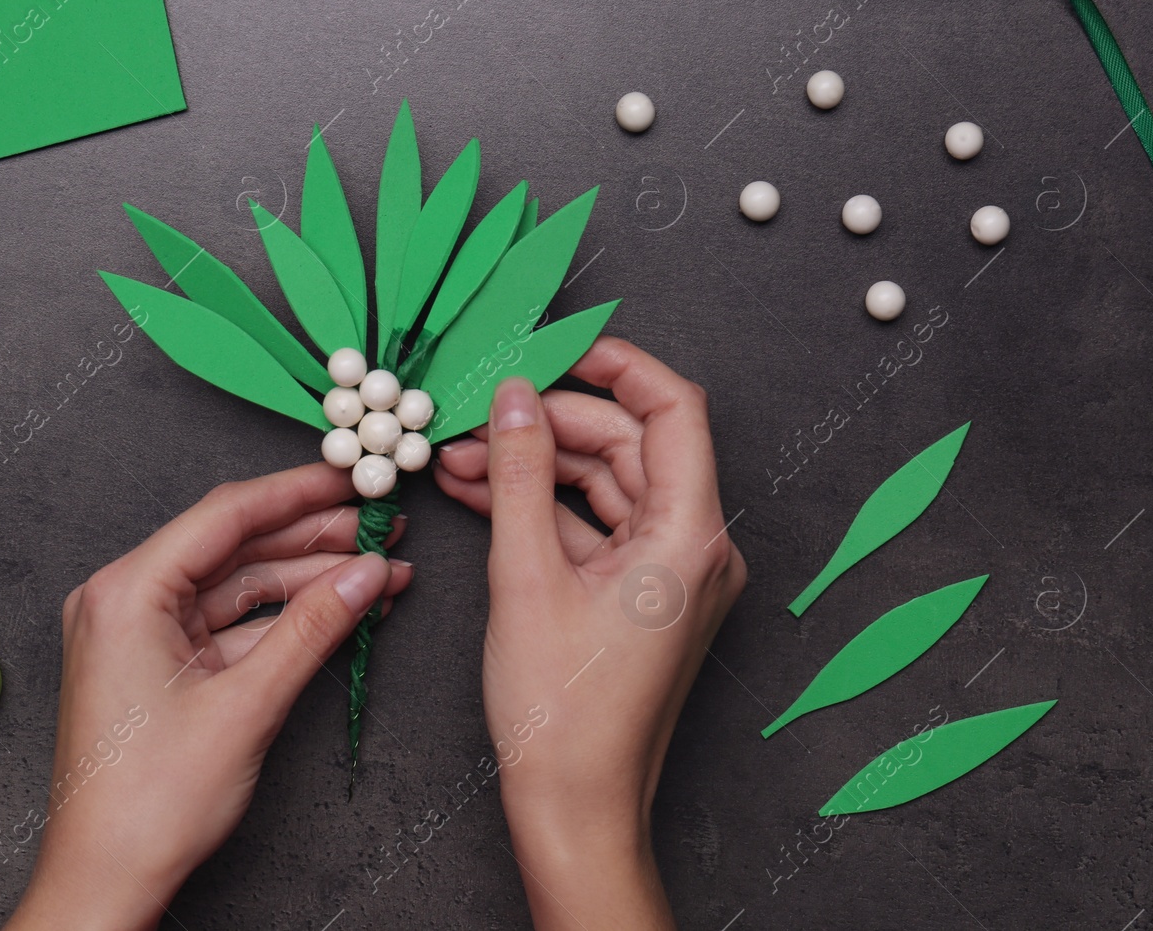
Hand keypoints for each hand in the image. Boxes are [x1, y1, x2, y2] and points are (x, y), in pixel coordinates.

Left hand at [5, 464, 411, 930]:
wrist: (106, 879)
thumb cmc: (147, 805)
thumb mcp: (247, 704)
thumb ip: (314, 628)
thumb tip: (365, 573)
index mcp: (125, 593)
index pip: (226, 515)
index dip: (298, 492)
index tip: (351, 478)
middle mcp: (124, 600)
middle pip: (235, 546)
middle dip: (313, 538)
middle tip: (378, 527)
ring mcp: (140, 632)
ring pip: (238, 585)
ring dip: (307, 580)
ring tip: (376, 571)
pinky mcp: (158, 663)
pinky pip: (229, 623)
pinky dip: (282, 619)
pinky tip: (337, 610)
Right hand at [435, 338, 744, 929]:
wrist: (575, 806)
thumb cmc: (561, 712)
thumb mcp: (526, 575)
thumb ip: (516, 473)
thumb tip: (511, 398)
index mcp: (689, 535)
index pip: (672, 408)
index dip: (615, 365)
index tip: (555, 347)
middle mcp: (694, 547)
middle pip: (628, 444)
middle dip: (547, 423)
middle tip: (476, 411)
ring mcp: (670, 573)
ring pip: (604, 483)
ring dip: (534, 465)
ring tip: (458, 455)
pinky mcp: (642, 595)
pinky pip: (595, 525)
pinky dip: (542, 506)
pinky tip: (479, 490)